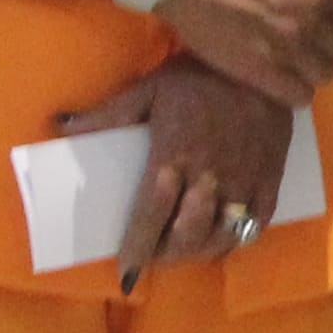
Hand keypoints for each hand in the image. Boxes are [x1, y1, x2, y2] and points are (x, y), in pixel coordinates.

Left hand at [63, 61, 294, 293]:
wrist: (261, 60)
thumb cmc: (199, 75)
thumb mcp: (148, 89)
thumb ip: (107, 114)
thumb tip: (61, 125)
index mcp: (174, 157)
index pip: (150, 215)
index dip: (137, 247)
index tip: (126, 272)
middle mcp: (209, 178)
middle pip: (185, 235)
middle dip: (166, 254)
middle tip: (154, 255)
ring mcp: (244, 183)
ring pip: (221, 236)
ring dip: (199, 252)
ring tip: (185, 251)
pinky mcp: (271, 180)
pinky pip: (257, 225)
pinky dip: (237, 240)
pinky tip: (223, 240)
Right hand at [157, 0, 332, 109]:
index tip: (328, 19)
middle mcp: (311, 18)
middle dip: (331, 43)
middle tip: (309, 40)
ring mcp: (287, 47)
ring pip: (325, 74)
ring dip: (314, 68)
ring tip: (295, 60)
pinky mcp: (261, 71)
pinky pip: (300, 96)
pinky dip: (296, 90)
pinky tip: (282, 78)